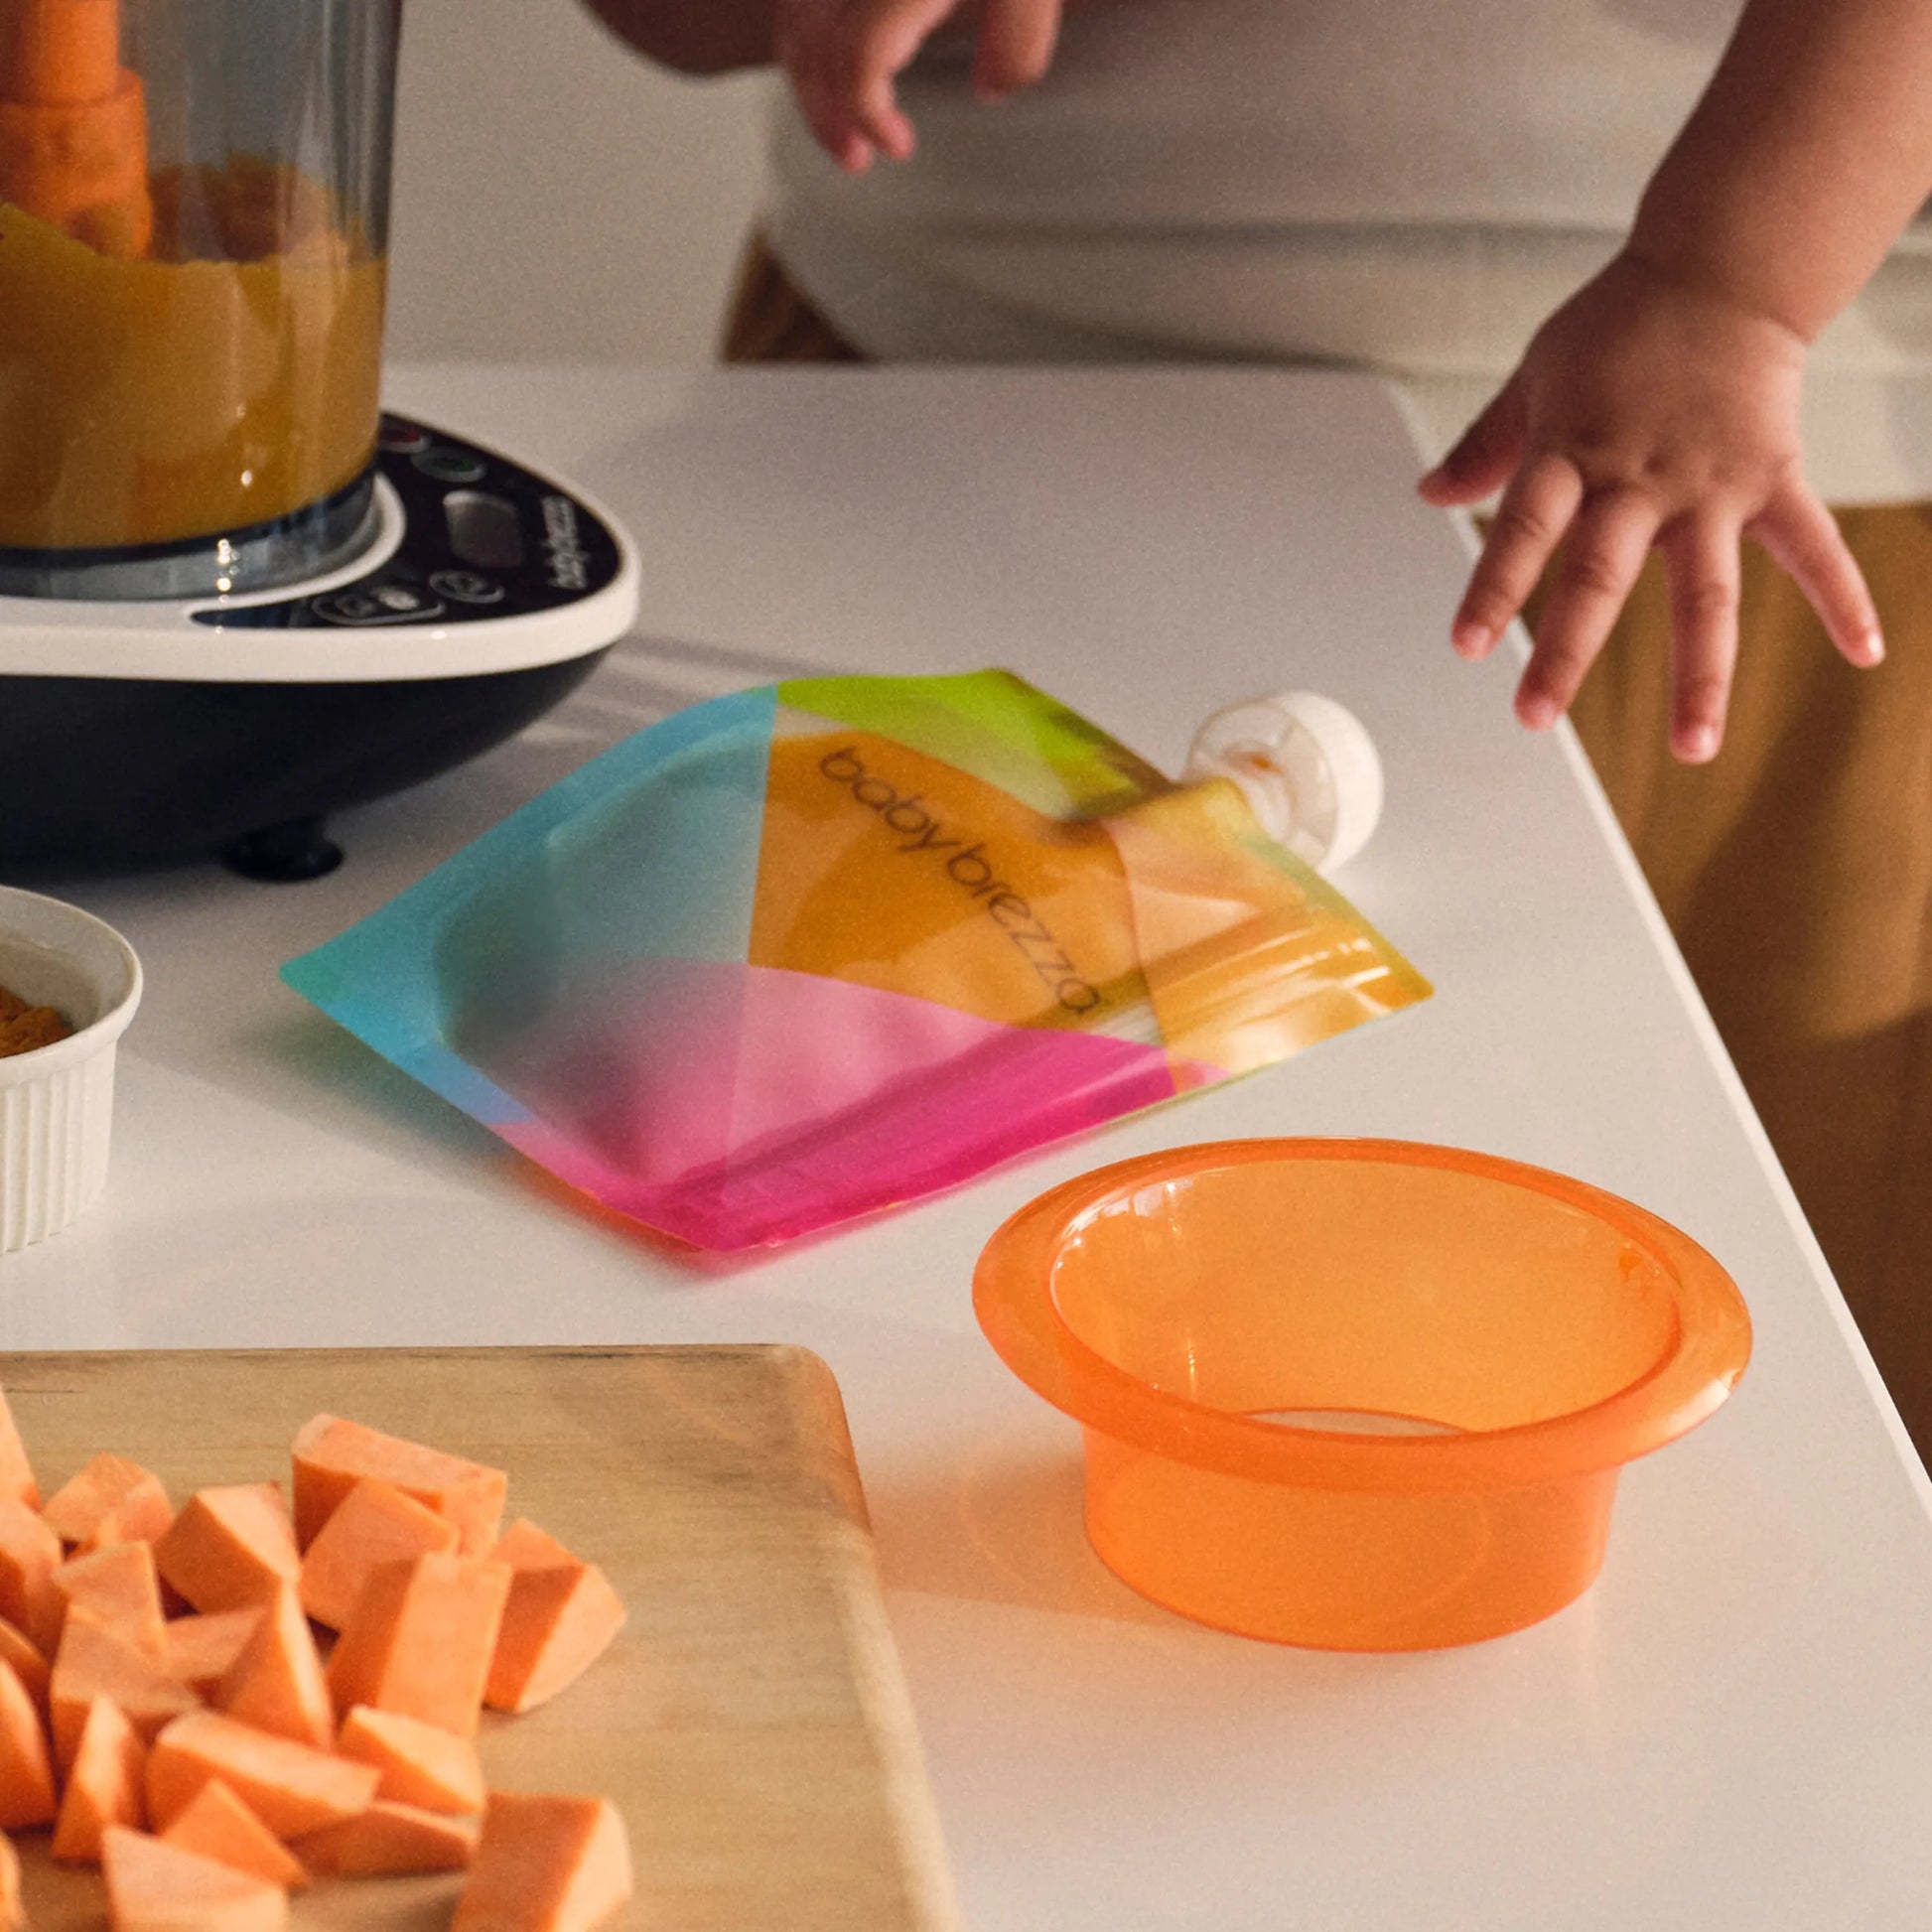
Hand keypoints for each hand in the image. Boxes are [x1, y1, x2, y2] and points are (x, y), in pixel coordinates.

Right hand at [775, 0, 1063, 170]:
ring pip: (795, 24)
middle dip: (829, 110)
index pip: (859, 55)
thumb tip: (993, 89)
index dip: (866, 110)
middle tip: (862, 156)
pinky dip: (808, 42)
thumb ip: (1021, 34)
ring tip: (844, 133)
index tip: (897, 145)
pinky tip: (834, 72)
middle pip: (812, 45)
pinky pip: (800, 4)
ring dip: (811, 83)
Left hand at [1416, 248, 1884, 762]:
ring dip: (1700, 673)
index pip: (1527, 527)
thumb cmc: (1619, 324)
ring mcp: (1710, 486)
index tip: (1466, 646)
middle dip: (1567, 651)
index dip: (1494, 587)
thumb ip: (1488, 444)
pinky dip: (1844, 598)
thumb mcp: (1536, 377)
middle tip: (1534, 717)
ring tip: (1692, 749)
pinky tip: (1867, 656)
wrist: (1724, 264)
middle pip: (1600, 576)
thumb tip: (1430, 496)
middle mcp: (1639, 479)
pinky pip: (1812, 546)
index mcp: (1573, 451)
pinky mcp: (1771, 479)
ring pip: (1706, 592)